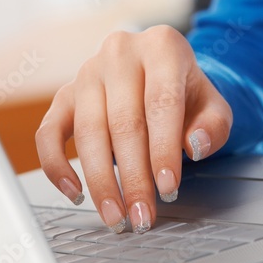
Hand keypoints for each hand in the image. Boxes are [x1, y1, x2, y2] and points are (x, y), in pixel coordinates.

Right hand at [35, 26, 231, 231]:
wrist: (160, 73)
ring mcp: (87, 72)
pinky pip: (49, 132)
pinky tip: (75, 193)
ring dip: (100, 181)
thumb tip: (194, 146)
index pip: (161, 102)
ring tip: (116, 215)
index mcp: (162, 46)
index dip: (164, 149)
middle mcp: (120, 53)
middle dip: (133, 176)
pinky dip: (56, 166)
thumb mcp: (213, 104)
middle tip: (142, 214)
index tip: (168, 188)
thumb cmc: (185, 91)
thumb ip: (214, 125)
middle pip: (123, 121)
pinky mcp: (64, 95)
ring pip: (88, 131)